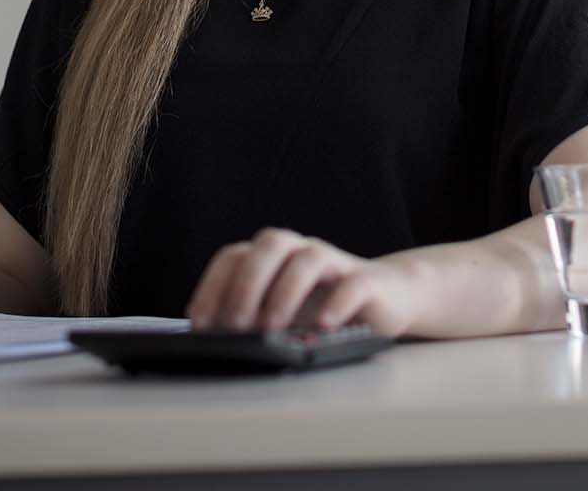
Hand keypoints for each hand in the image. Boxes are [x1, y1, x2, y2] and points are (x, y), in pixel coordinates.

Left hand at [184, 227, 418, 336]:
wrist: (387, 298)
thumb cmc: (322, 306)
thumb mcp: (280, 312)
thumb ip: (251, 318)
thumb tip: (211, 341)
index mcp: (273, 255)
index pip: (234, 256)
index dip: (212, 286)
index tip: (200, 322)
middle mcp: (300, 250)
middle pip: (269, 246)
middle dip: (246, 285)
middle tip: (234, 325)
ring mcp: (335, 262)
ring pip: (308, 259)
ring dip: (284, 292)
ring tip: (272, 327)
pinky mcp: (368, 281)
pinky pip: (353, 284)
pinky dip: (337, 303)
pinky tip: (323, 325)